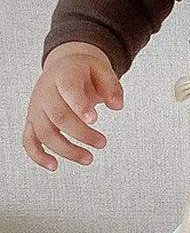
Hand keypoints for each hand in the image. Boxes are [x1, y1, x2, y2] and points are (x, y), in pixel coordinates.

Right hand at [22, 41, 123, 171]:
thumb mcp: (101, 70)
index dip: (80, 105)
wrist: (64, 67)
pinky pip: (29, 139)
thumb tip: (117, 106)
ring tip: (88, 159)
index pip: (68, 90)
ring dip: (66, 150)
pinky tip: (54, 166)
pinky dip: (38, 155)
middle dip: (81, 133)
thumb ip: (111, 87)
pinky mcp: (34, 121)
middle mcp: (46, 92)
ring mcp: (38, 108)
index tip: (94, 119)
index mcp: (64, 76)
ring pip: (44, 132)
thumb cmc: (83, 72)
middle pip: (58, 116)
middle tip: (102, 143)